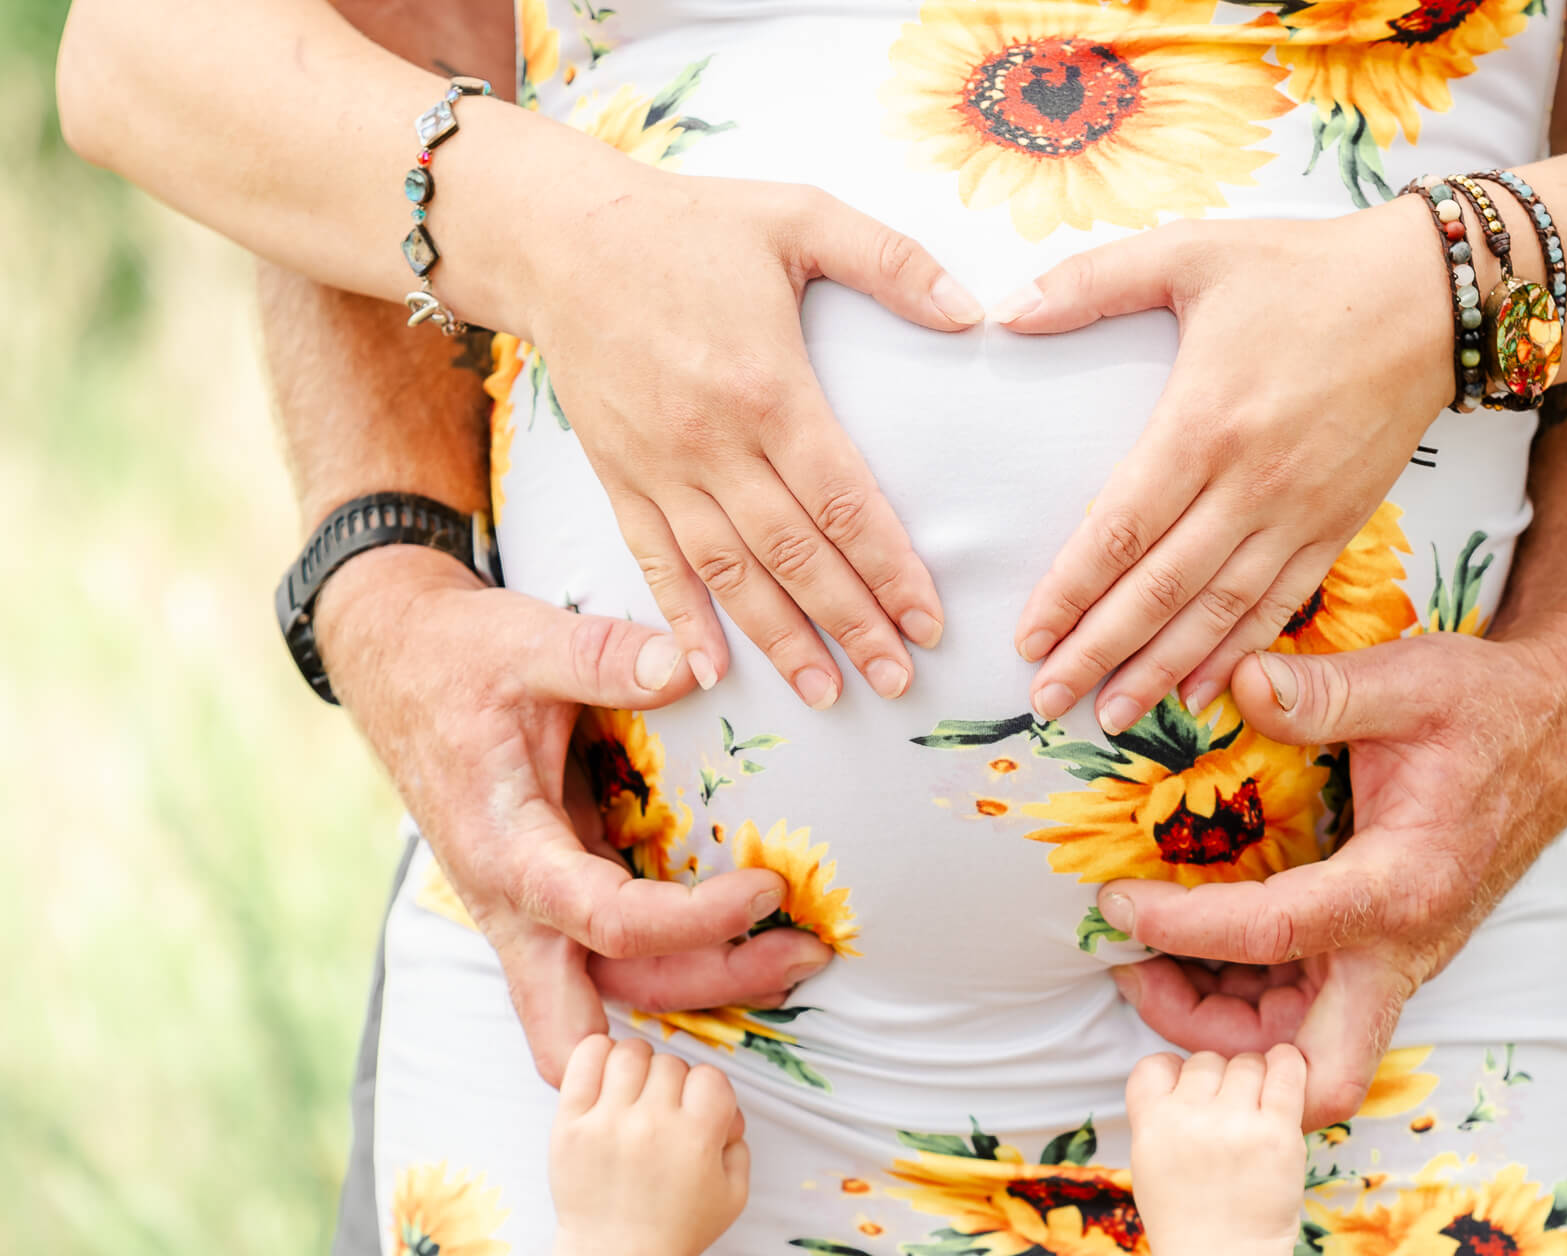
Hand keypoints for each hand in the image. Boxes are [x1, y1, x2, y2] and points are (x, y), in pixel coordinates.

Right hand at [317, 546, 834, 1084]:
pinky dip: (683, 958)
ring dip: (706, 985)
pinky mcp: (557, 892)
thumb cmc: (455, 658)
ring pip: (618, 988)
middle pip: (609, 1000)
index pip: (610, 923)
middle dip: (706, 995)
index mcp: (506, 851)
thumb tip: (693, 666)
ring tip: (798, 954)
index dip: (696, 921)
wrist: (394, 664)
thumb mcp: (526, 641)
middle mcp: (517, 902)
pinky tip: (751, 935)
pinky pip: (619, 953)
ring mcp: (536, 907)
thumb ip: (604, 655)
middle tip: (803, 959)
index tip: (769, 886)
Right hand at [522, 161, 981, 706]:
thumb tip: (976, 312)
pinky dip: (680, 620)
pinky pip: (652, 562)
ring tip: (829, 693)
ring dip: (780, 641)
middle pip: (794, 555)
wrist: (555, 236)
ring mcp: (658, 467)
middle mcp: (710, 443)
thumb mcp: (798, 215)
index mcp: (766, 387)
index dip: (890, 568)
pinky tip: (708, 672)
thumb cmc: (687, 225)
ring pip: (728, 574)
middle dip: (852, 624)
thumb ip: (891, 261)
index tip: (930, 619)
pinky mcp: (618, 477)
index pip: (843, 502)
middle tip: (898, 679)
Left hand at [548, 1036, 749, 1255]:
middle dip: (673, 1083)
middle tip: (664, 1111)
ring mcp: (607, 1124)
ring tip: (634, 1092)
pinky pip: (584, 1061)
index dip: (708, 1092)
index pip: (710, 1076)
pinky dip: (598, 1053)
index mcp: (696, 1139)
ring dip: (638, 1065)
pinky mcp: (569, 1126)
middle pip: (670, 1063)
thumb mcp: (733, 1195)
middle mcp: (652, 1126)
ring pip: (630, 1052)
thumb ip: (739, 1144)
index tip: (696, 1113)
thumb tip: (725, 1109)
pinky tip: (606, 1076)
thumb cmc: (677, 1231)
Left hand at [995, 201, 1449, 733]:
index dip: (1069, 592)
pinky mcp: (1337, 528)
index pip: (1119, 530)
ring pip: (1217, 614)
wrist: (1433, 295)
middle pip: (1159, 590)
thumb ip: (1092, 281)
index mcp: (1203, 423)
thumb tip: (1006, 311)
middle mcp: (1251, 484)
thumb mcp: (1193, 251)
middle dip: (1098, 652)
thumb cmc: (1305, 269)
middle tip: (1047, 699)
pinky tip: (1197, 694)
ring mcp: (1299, 514)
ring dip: (1159, 671)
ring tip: (1110, 718)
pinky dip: (1235, 656)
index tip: (1028, 637)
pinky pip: (1278, 607)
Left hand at [1096, 626, 1566, 1128]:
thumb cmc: (1488, 707)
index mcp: (1403, 887)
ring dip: (1221, 1026)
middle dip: (1221, 1047)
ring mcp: (1395, 960)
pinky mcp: (1383, 954)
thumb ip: (1324, 690)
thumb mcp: (1412, 680)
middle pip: (1318, 1069)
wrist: (1559, 730)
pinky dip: (1245, 996)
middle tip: (1139, 976)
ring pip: (1305, 1049)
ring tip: (1143, 958)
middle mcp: (1402, 948)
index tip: (1115, 903)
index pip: (1274, 934)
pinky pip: (1307, 1009)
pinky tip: (1193, 944)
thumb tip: (1240, 682)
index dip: (1182, 928)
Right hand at [1126, 1045, 1306, 1255]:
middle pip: (1206, 1061)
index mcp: (1150, 1124)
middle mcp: (1188, 1119)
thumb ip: (1159, 1116)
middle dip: (1219, 1082)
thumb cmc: (1187, 1218)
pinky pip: (1287, 1072)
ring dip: (1254, 1079)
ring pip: (1246, 1064)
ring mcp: (1234, 1125)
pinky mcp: (1277, 1134)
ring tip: (1258, 1111)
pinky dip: (1289, 1065)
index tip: (1190, 1096)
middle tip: (1230, 1117)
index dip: (1176, 1074)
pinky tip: (1287, 1073)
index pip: (1156, 1064)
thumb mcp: (1148, 1164)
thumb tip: (1187, 1070)